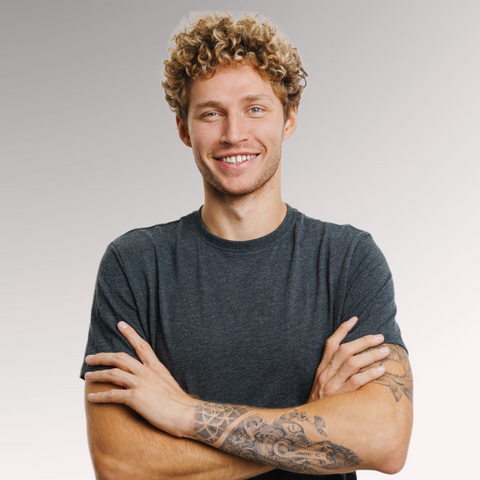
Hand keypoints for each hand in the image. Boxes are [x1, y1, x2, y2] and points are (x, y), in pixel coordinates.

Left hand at [85, 322, 196, 437]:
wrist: (186, 414)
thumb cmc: (179, 403)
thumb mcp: (169, 383)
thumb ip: (158, 378)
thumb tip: (150, 381)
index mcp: (156, 368)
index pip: (142, 345)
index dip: (130, 334)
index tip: (121, 324)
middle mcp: (147, 372)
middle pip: (120, 358)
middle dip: (103, 356)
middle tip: (89, 357)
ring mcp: (141, 384)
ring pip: (113, 374)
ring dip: (97, 374)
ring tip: (87, 376)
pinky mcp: (136, 397)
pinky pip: (112, 395)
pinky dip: (99, 396)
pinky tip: (91, 397)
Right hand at [307, 317, 389, 402]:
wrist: (310, 423)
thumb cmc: (322, 403)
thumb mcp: (321, 383)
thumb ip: (333, 371)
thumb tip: (352, 358)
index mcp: (322, 368)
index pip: (331, 344)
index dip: (342, 330)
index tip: (354, 319)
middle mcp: (327, 374)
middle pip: (345, 350)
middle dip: (363, 341)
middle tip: (380, 337)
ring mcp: (333, 385)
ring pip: (352, 363)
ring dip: (370, 355)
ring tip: (385, 351)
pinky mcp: (341, 397)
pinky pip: (357, 382)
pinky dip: (370, 374)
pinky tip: (382, 370)